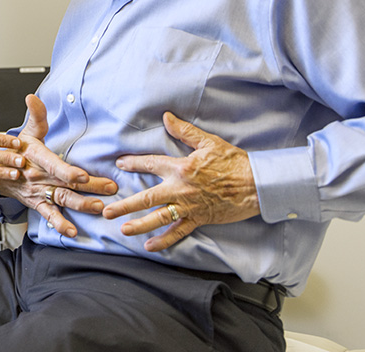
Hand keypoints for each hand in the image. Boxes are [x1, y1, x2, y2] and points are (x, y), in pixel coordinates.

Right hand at [0, 95, 117, 236]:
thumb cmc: (16, 149)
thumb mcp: (26, 131)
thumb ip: (36, 116)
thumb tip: (33, 97)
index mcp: (36, 156)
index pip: (53, 164)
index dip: (68, 171)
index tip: (83, 175)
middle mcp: (38, 176)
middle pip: (65, 183)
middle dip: (89, 187)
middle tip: (109, 189)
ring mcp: (38, 191)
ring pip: (62, 199)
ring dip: (80, 205)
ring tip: (98, 208)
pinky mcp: (37, 203)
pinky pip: (49, 215)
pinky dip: (60, 224)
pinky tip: (73, 232)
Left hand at [103, 112, 260, 251]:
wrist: (256, 184)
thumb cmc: (234, 161)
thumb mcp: (209, 142)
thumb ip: (184, 131)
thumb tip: (166, 117)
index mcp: (181, 168)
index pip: (151, 164)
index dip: (134, 163)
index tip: (119, 164)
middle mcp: (181, 189)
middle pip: (147, 198)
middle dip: (125, 205)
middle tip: (107, 211)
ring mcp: (189, 207)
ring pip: (159, 218)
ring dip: (139, 225)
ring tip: (123, 230)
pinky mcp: (199, 219)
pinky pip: (179, 232)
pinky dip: (165, 240)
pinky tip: (151, 246)